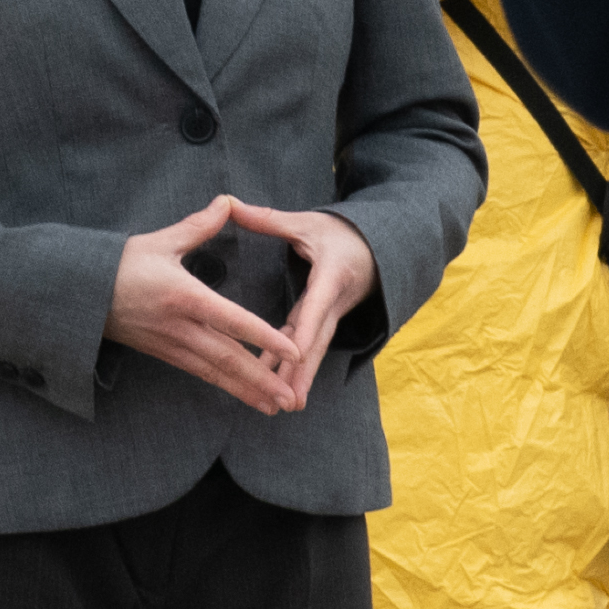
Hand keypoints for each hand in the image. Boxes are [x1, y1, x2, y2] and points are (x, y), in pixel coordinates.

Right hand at [107, 194, 300, 412]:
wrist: (81, 295)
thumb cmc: (121, 264)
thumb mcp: (161, 241)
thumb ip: (199, 225)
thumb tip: (229, 202)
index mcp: (184, 296)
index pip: (231, 320)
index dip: (263, 336)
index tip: (292, 350)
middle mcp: (180, 327)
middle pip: (227, 358)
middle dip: (261, 379)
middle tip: (290, 398)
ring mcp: (172, 345)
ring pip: (216, 372)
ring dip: (248, 391)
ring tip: (277, 406)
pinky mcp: (165, 354)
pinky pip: (201, 373)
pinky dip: (226, 386)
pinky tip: (247, 396)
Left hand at [221, 201, 375, 409]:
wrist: (378, 244)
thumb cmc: (341, 232)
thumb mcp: (307, 223)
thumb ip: (268, 219)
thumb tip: (230, 203)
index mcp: (331, 275)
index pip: (316, 305)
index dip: (305, 329)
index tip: (293, 352)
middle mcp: (335, 301)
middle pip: (317, 339)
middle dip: (304, 370)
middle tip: (292, 398)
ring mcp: (333, 314)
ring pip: (314, 348)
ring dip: (302, 376)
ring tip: (287, 404)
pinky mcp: (327, 320)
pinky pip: (311, 344)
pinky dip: (298, 365)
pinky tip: (280, 383)